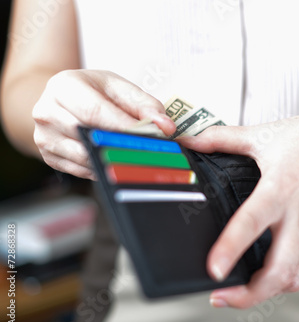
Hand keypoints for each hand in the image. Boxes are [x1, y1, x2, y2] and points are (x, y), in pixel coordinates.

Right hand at [32, 69, 174, 178]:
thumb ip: (145, 105)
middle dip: (123, 144)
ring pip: (86, 157)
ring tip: (140, 156)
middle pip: (89, 135)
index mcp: (64, 86)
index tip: (153, 136)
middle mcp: (47, 111)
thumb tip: (166, 126)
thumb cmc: (93, 91)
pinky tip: (118, 161)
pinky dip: (104, 167)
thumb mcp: (119, 88)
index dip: (125, 126)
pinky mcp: (49, 158)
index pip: (96, 111)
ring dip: (115, 159)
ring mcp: (44, 138)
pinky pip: (83, 171)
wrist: (63, 101)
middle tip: (152, 151)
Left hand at [177, 104, 298, 307]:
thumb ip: (223, 138)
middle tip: (223, 295)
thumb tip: (192, 141)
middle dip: (250, 293)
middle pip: (279, 270)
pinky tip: (278, 278)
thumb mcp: (265, 134)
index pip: (252, 223)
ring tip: (245, 292)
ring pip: (296, 277)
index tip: (214, 270)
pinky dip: (293, 281)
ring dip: (270, 292)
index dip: (231, 248)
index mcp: (281, 188)